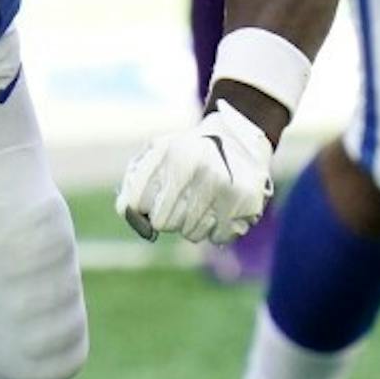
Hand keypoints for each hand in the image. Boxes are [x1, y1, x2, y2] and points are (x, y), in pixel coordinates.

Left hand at [117, 100, 273, 243]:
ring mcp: (224, 185)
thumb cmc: (185, 154)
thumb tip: (132, 219)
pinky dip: (216, 230)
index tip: (151, 199)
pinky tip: (220, 209)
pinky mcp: (247, 202)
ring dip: (192, 225)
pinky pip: (218, 238)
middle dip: (167, 217)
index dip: (141, 207)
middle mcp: (196, 167)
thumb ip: (133, 185)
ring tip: (201, 202)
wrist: (236, 140)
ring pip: (191, 233)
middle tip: (179, 201)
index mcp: (168, 151)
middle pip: (163, 223)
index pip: (137, 203)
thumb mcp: (155, 155)